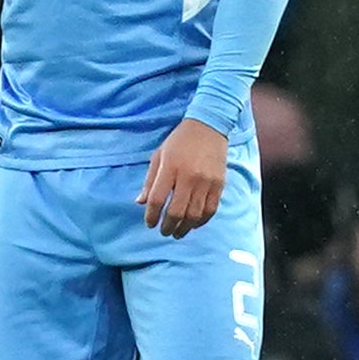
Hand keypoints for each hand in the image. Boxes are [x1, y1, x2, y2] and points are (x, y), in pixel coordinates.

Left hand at [138, 119, 230, 238]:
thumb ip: (149, 181)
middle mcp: (188, 176)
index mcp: (170, 167)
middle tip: (164, 231)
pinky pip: (210, 210)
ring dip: (184, 228)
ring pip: (194, 215)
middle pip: (176, 211)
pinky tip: (193, 224)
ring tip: (177, 232)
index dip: (151, 215)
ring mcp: (205, 182)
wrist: (209, 127)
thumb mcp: (159, 155)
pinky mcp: (219, 184)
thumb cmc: (179, 141)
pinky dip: (201, 221)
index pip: (157, 199)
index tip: (150, 223)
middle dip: (168, 226)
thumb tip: (140, 203)